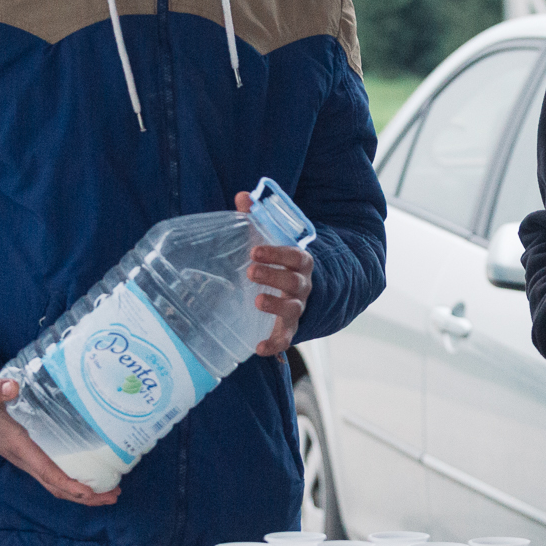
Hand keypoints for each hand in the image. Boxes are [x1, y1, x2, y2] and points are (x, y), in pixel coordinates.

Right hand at [0, 376, 121, 506]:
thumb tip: (11, 387)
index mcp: (18, 446)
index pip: (46, 471)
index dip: (69, 484)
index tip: (90, 491)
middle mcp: (23, 458)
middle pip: (57, 486)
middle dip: (85, 495)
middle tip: (114, 495)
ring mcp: (26, 458)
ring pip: (56, 483)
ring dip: (83, 492)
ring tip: (111, 492)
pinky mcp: (28, 453)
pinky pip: (53, 473)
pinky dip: (73, 480)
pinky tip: (91, 474)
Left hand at [237, 190, 313, 355]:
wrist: (301, 290)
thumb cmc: (279, 262)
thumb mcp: (271, 240)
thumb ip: (257, 219)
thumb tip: (242, 196)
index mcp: (300, 263)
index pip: (295, 256)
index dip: (277, 253)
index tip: (255, 250)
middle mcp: (302, 287)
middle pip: (293, 281)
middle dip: (274, 276)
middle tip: (251, 271)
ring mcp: (297, 308)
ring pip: (292, 309)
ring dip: (275, 305)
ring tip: (256, 301)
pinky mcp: (288, 328)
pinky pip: (285, 338)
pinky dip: (274, 345)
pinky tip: (258, 349)